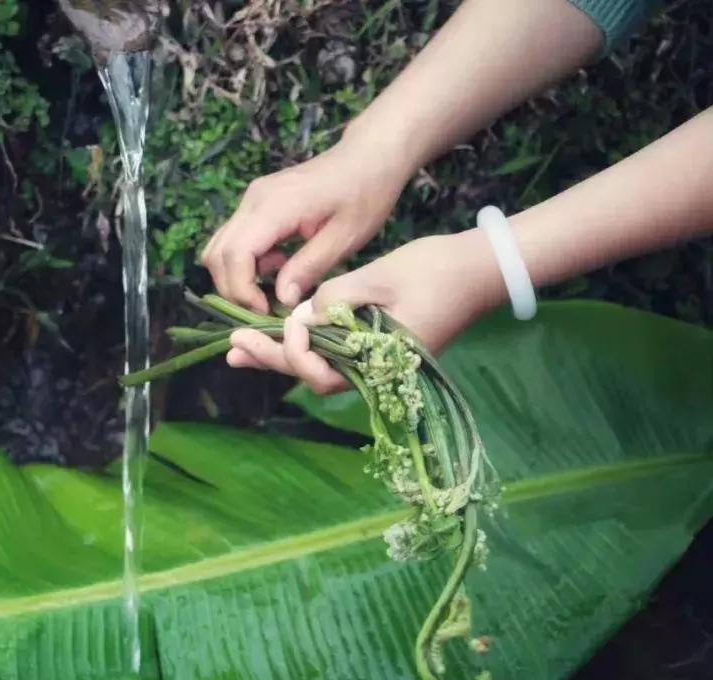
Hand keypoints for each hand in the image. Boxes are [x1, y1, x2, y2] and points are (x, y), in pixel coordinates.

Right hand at [200, 126, 409, 313]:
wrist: (369, 156)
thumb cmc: (365, 194)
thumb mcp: (344, 238)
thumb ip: (309, 268)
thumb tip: (281, 299)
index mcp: (275, 207)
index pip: (234, 255)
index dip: (242, 290)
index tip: (266, 310)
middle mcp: (253, 200)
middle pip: (217, 253)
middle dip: (235, 288)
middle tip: (266, 308)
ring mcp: (251, 199)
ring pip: (220, 247)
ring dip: (237, 276)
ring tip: (274, 287)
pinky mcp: (256, 203)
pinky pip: (235, 238)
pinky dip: (246, 262)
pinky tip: (279, 266)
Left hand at [226, 231, 506, 393]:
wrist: (480, 270)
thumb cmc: (435, 272)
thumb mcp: (378, 278)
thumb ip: (335, 300)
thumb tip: (298, 316)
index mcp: (378, 361)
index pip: (321, 373)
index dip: (296, 351)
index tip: (291, 321)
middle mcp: (376, 371)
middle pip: (314, 376)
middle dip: (271, 360)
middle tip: (232, 347)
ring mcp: (379, 363)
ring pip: (321, 367)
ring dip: (282, 355)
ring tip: (241, 347)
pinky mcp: (380, 349)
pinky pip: (335, 354)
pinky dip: (306, 344)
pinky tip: (280, 334)